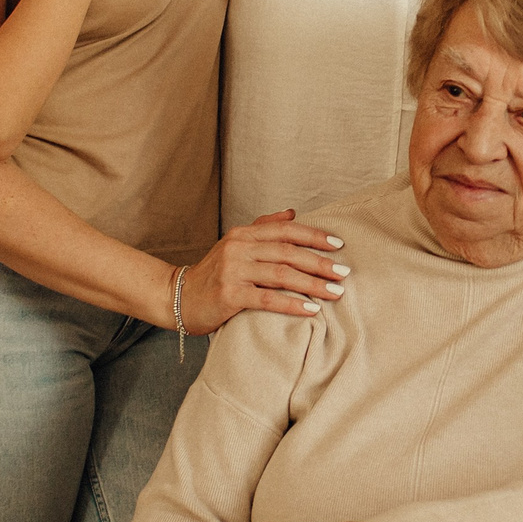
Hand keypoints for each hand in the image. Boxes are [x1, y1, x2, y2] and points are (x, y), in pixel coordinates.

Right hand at [181, 209, 350, 330]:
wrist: (178, 298)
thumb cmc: (213, 275)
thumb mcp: (236, 245)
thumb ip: (263, 227)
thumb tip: (293, 212)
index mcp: (244, 235)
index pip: (286, 230)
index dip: (314, 236)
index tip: (339, 245)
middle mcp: (239, 248)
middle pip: (288, 251)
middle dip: (320, 262)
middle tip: (344, 272)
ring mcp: (233, 270)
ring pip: (282, 274)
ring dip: (313, 284)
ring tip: (336, 292)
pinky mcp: (229, 294)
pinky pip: (268, 298)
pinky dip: (293, 304)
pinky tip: (311, 310)